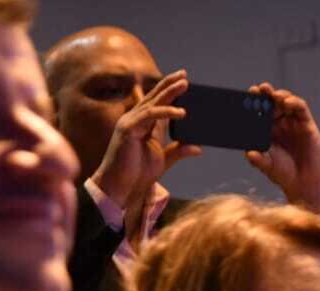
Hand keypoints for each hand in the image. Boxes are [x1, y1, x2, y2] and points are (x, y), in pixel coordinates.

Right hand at [90, 70, 201, 220]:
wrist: (121, 187)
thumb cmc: (137, 174)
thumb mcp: (163, 159)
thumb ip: (179, 151)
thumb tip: (198, 147)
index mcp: (142, 125)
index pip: (156, 103)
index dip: (169, 91)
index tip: (184, 82)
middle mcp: (134, 120)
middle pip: (153, 97)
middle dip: (169, 84)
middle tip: (184, 74)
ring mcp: (129, 122)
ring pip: (152, 102)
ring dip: (169, 92)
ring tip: (185, 84)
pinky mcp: (128, 129)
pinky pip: (149, 115)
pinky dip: (165, 112)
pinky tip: (181, 112)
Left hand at [243, 83, 319, 212]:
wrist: (303, 183)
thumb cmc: (283, 173)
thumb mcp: (267, 166)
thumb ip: (258, 160)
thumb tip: (249, 153)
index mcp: (266, 129)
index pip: (259, 110)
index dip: (254, 101)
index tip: (248, 94)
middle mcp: (279, 123)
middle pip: (272, 102)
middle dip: (265, 94)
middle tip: (259, 89)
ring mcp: (293, 122)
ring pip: (286, 101)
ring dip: (279, 95)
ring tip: (273, 95)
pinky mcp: (307, 124)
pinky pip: (301, 108)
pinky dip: (294, 102)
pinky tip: (287, 102)